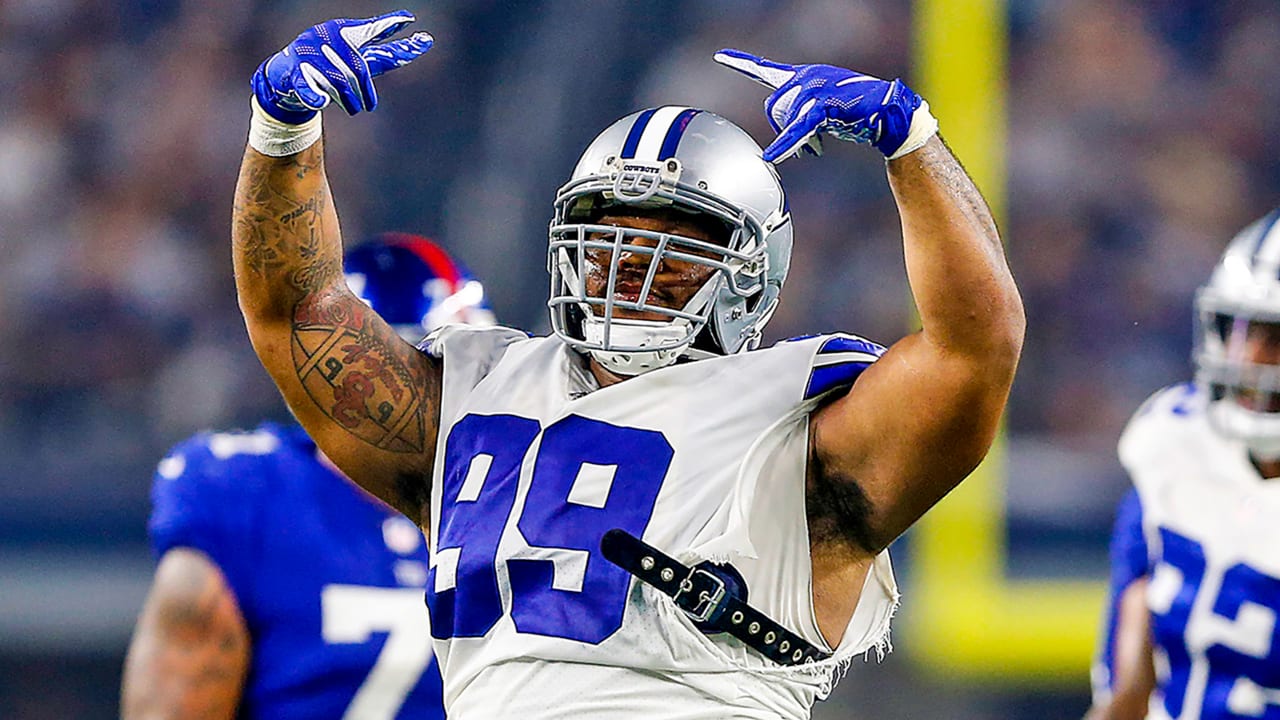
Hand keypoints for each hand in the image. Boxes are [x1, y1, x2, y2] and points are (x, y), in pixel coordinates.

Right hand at [252, 10, 433, 123]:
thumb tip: (410, 50)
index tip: (409, 19)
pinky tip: (321, 101)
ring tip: (351, 107)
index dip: (390, 27)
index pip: (373, 32)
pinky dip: (315, 97)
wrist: (285, 73)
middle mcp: (328, 39)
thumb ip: (381, 56)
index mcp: (345, 33)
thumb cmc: (328, 65)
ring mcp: (311, 55)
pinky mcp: (296, 73)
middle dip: (366, 93)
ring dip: (348, 102)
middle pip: (359, 70)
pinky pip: (309, 89)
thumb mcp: (356, 59)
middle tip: (369, 106)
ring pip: (340, 86)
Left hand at [713, 49, 933, 162]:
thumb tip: (785, 143)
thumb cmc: (857, 115)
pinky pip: (798, 128)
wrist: (888, 115)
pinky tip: (773, 156)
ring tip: (816, 148)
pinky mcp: (825, 104)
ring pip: (785, 119)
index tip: (720, 55)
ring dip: (797, 141)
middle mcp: (806, 77)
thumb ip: (801, 119)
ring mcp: (815, 88)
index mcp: (803, 76)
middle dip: (782, 130)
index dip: (741, 63)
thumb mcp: (822, 113)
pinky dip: (785, 145)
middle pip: (773, 107)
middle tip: (805, 146)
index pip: (766, 70)